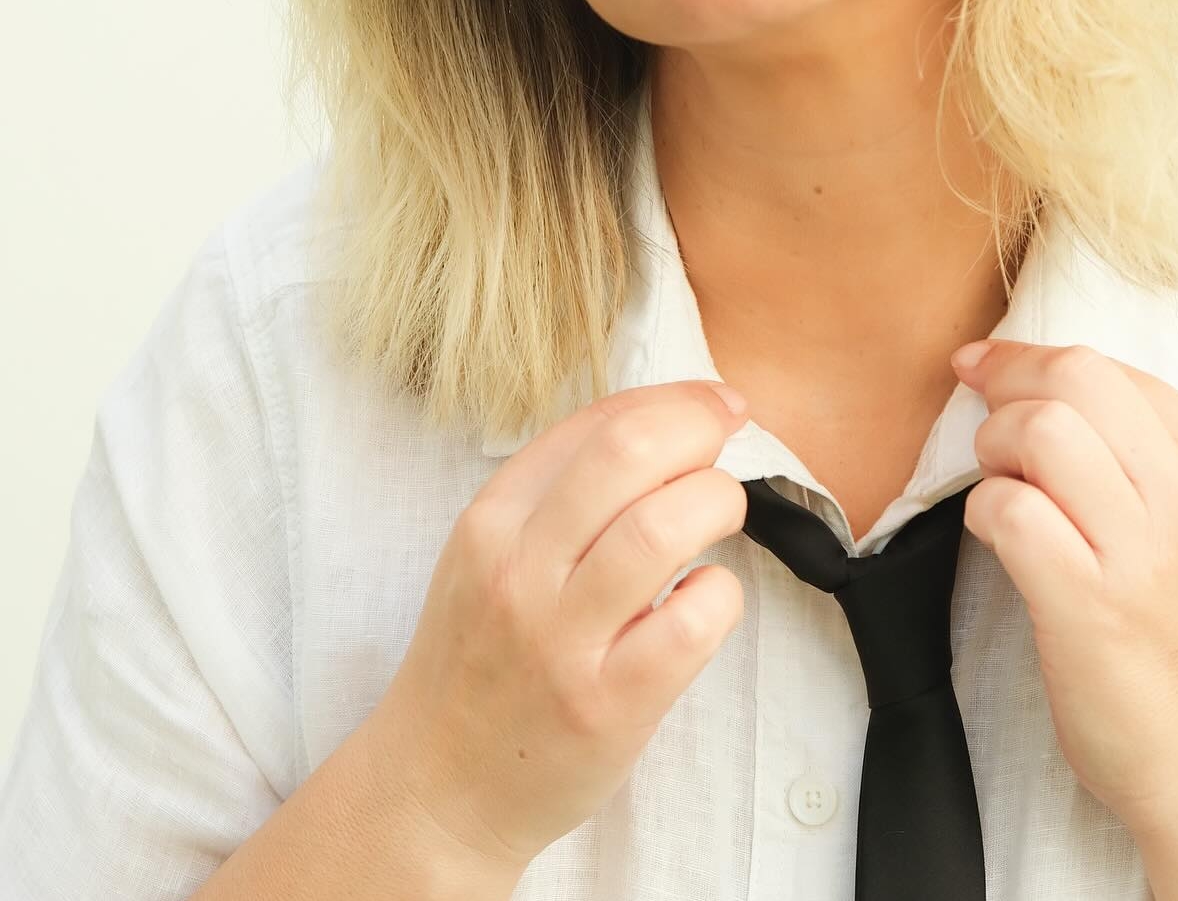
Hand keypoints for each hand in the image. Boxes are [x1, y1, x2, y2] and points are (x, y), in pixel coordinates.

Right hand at [367, 379, 751, 872]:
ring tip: (720, 514)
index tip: (715, 403)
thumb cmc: (481, 657)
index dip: (672, 399)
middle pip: (629, 454)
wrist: (437, 789)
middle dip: (699, 428)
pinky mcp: (609, 706)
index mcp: (491, 521)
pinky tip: (707, 597)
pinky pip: (692, 624)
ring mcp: (563, 641)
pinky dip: (721, 595)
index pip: (594, 424)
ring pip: (663, 528)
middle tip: (729, 438)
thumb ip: (561, 490)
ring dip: (716, 502)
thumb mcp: (489, 553)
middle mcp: (520, 571)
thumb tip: (668, 420)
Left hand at [950, 338, 1177, 841]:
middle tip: (980, 413)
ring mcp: (1142, 550)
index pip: (1109, 367)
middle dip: (1007, 381)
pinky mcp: (1090, 604)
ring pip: (1039, 430)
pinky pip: (1008, 510)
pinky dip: (984, 513)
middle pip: (1074, 377)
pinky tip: (998, 539)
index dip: (1030, 357)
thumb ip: (1139, 455)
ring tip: (1001, 488)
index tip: (986, 364)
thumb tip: (1035, 384)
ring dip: (994, 449)